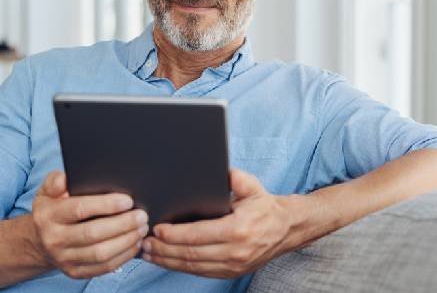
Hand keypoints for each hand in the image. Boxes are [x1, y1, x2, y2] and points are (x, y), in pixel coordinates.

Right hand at [31, 171, 148, 278]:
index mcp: (49, 215)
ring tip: (142, 228)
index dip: (106, 205)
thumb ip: (56, 180)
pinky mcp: (75, 272)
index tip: (128, 200)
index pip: (80, 209)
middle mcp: (54, 239)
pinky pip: (103, 268)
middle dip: (123, 224)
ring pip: (100, 253)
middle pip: (93, 233)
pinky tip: (135, 244)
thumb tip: (65, 180)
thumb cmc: (53, 207)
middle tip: (142, 215)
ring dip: (126, 241)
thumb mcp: (48, 190)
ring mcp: (64, 258)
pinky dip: (123, 256)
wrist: (40, 240)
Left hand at [141, 169, 292, 277]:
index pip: (198, 235)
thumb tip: (217, 169)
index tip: (156, 229)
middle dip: (164, 250)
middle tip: (144, 243)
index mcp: (237, 229)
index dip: (174, 234)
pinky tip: (168, 261)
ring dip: (168, 261)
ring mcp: (233, 265)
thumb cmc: (265, 206)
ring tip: (149, 254)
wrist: (286, 228)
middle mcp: (234, 251)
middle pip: (191, 254)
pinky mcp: (232, 272)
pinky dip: (181, 267)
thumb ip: (234, 178)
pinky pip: (201, 272)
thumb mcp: (252, 186)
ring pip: (193, 266)